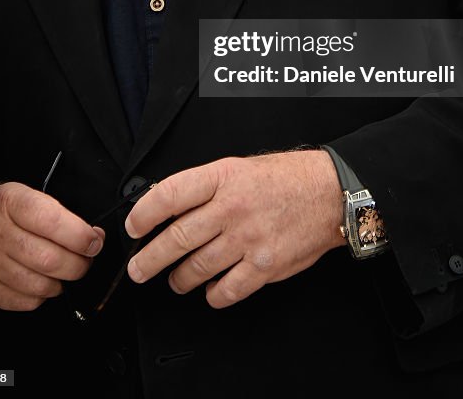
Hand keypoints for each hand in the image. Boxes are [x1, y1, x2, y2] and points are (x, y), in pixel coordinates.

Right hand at [0, 182, 104, 310]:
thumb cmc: (4, 211)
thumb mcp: (26, 196)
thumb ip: (60, 215)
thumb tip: (95, 237)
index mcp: (10, 202)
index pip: (51, 221)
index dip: (79, 235)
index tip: (95, 241)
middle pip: (50, 259)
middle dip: (79, 263)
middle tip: (86, 258)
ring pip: (42, 284)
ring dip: (63, 281)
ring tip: (64, 269)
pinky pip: (28, 302)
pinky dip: (43, 295)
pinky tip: (41, 280)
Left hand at [124, 149, 344, 307]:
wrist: (329, 193)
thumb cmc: (285, 179)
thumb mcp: (239, 167)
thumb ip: (205, 186)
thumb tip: (165, 205)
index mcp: (223, 177)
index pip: (170, 194)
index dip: (144, 214)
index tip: (133, 227)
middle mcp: (233, 207)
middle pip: (177, 238)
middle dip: (149, 259)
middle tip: (138, 268)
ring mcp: (248, 239)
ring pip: (197, 268)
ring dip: (179, 279)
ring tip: (175, 280)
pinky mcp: (264, 266)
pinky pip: (226, 290)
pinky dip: (212, 295)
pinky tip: (210, 290)